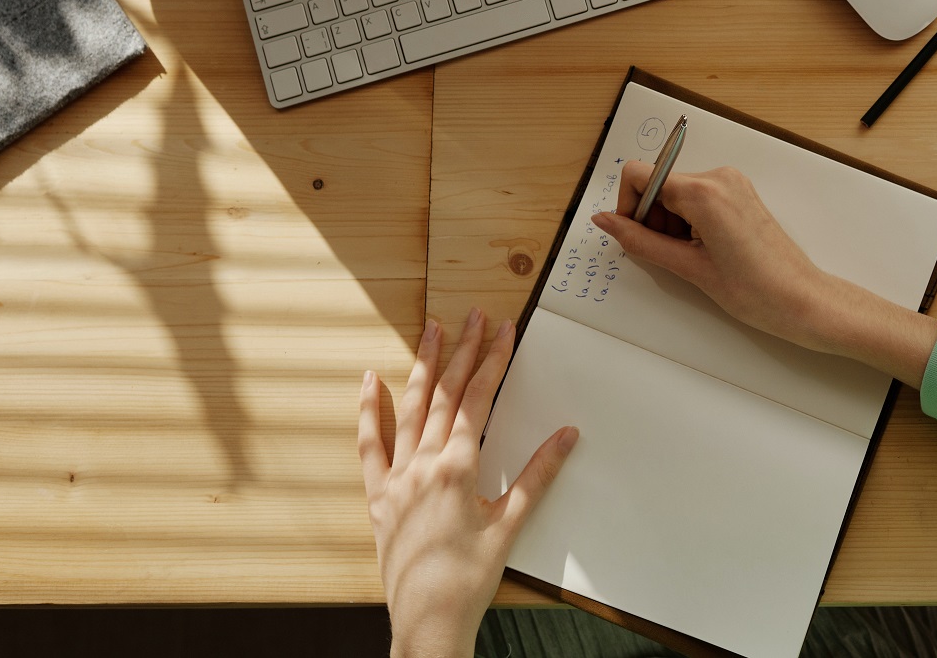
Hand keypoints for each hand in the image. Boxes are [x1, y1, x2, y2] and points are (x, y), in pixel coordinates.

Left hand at [360, 311, 576, 657]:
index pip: (478, 399)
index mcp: (457, 468)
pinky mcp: (377, 497)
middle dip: (462, 351)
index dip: (493, 360)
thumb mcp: (510, 525)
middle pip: (445, 394)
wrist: (428, 620)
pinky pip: (369, 445)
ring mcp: (395, 478)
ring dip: (423, 366)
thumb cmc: (470, 579)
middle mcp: (422, 464)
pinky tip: (371, 381)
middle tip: (474, 316)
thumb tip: (567, 435)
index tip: (503, 330)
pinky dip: (370, 411)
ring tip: (431, 329)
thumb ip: (537, 475)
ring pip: (409, 408)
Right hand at [593, 162, 936, 385]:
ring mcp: (732, 183)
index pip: (640, 175)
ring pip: (676, 193)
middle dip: (651, 219)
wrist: (803, 301)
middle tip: (670, 256)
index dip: (629, 206)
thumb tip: (605, 221)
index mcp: (704, 191)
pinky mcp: (739, 194)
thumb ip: (640, 241)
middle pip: (658, 184)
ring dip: (670, 224)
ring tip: (692, 258)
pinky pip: (697, 198)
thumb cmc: (756, 291)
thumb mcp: (689, 269)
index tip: (635, 236)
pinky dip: (688, 222)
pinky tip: (703, 251)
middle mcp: (719, 177)